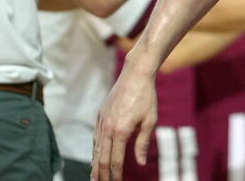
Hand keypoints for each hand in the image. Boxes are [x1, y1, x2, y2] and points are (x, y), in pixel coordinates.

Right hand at [92, 61, 157, 180]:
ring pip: (95, 149)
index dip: (115, 175)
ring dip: (94, 165)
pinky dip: (94, 151)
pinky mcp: (100, 116)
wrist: (135, 75)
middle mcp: (108, 129)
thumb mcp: (150, 120)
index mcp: (121, 132)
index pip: (115, 161)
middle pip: (101, 159)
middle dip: (102, 175)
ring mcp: (102, 122)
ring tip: (94, 178)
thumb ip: (143, 143)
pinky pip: (95, 138)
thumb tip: (139, 162)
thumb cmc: (146, 97)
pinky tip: (95, 157)